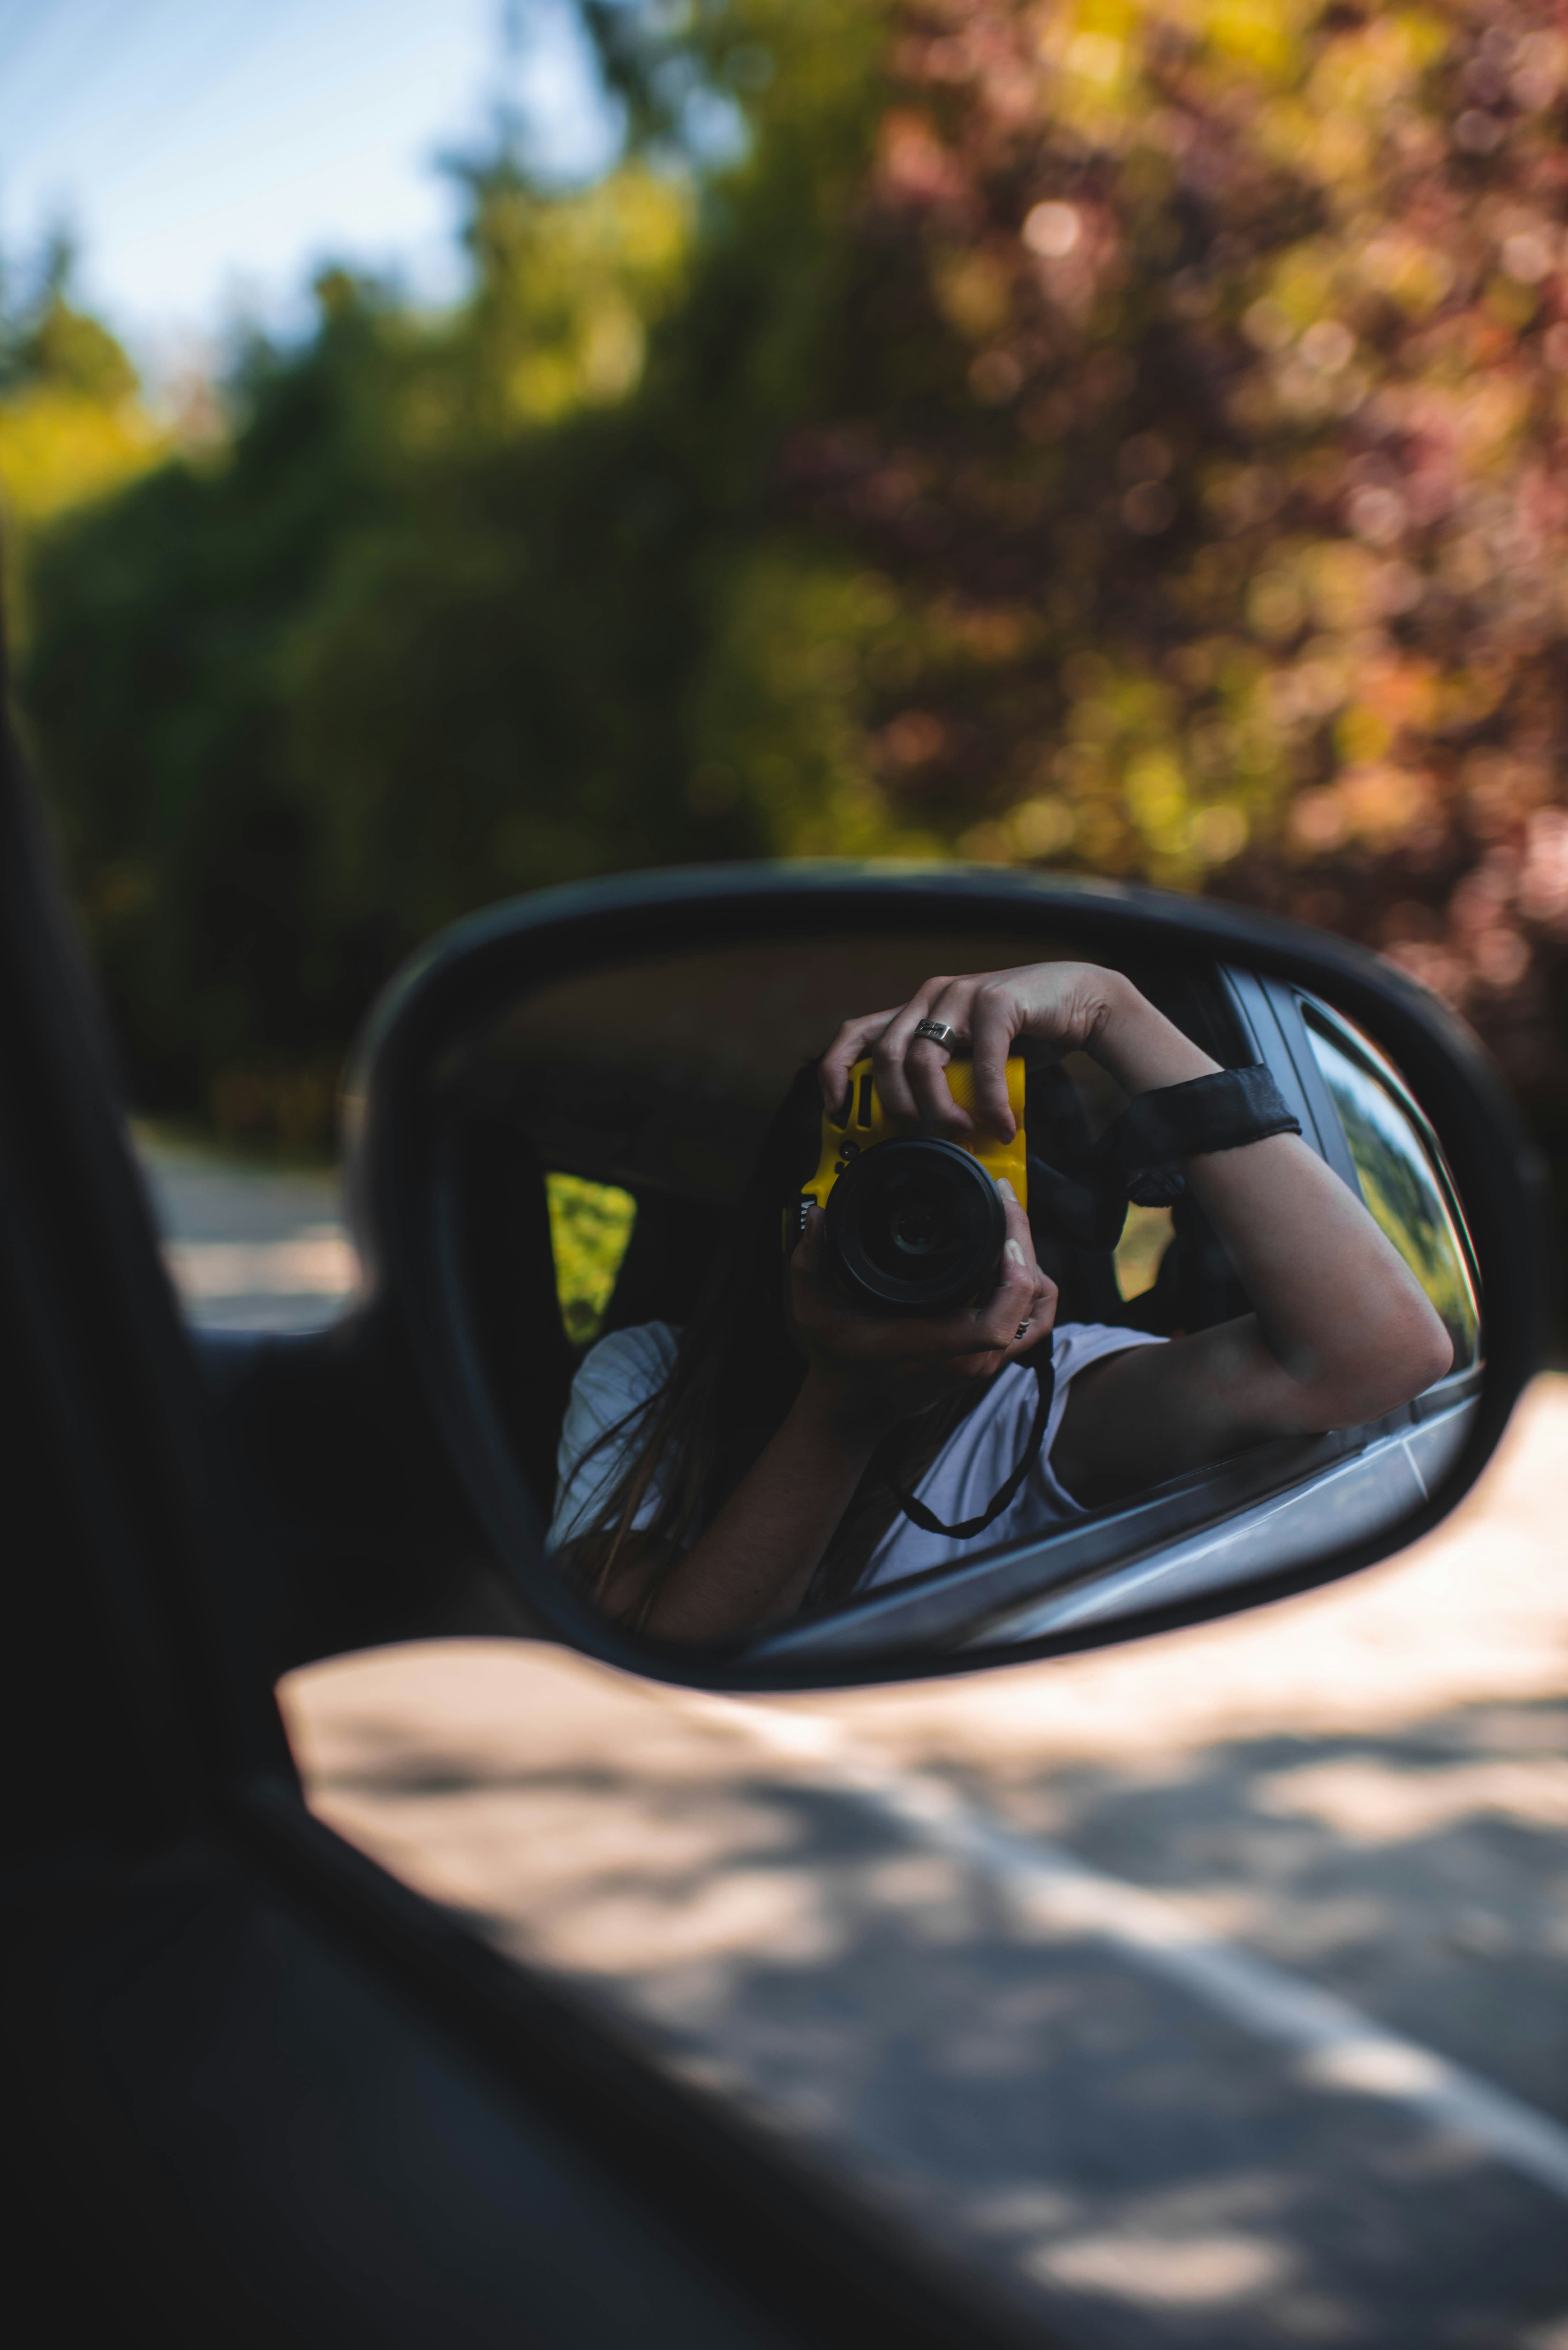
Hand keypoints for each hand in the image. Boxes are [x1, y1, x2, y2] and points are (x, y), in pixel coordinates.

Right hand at [787, 1186, 1056, 1441]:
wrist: (855, 1407)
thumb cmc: (838, 1361)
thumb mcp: (813, 1313)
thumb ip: (809, 1265)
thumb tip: (818, 1217)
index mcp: (930, 1347)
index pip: (995, 1325)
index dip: (1013, 1278)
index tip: (1004, 1233)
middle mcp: (968, 1359)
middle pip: (1026, 1302)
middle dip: (1024, 1243)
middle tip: (1004, 1199)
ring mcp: (985, 1362)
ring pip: (1037, 1310)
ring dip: (1032, 1265)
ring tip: (1010, 1223)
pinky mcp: (991, 1358)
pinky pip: (1033, 1321)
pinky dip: (1033, 1289)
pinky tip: (1017, 1260)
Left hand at [819, 962, 1133, 1142]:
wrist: (1081, 1001)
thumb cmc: (1022, 1038)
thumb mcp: (969, 1061)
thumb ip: (943, 1082)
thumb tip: (917, 1134)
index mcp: (916, 1012)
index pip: (856, 1034)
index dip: (836, 1071)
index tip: (837, 1112)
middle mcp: (930, 998)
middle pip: (885, 1056)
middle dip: (896, 1106)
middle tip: (921, 1135)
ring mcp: (960, 995)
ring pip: (922, 1060)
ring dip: (939, 1109)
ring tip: (965, 1134)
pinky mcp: (996, 1000)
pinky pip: (979, 1062)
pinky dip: (989, 1103)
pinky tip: (1002, 1126)